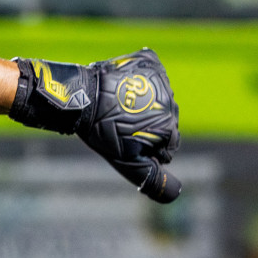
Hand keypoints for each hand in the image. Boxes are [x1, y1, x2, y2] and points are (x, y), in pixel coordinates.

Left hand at [9, 49, 180, 202]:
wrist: (81, 96)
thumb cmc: (101, 131)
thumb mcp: (126, 159)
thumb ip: (152, 177)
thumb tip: (176, 194)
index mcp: (169, 126)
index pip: (168, 145)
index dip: (147, 146)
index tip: (126, 140)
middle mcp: (172, 102)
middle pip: (165, 121)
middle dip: (147, 126)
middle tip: (120, 124)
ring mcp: (162, 80)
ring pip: (158, 99)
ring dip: (144, 103)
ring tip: (119, 107)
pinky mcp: (151, 62)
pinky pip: (152, 74)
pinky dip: (140, 81)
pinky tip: (122, 87)